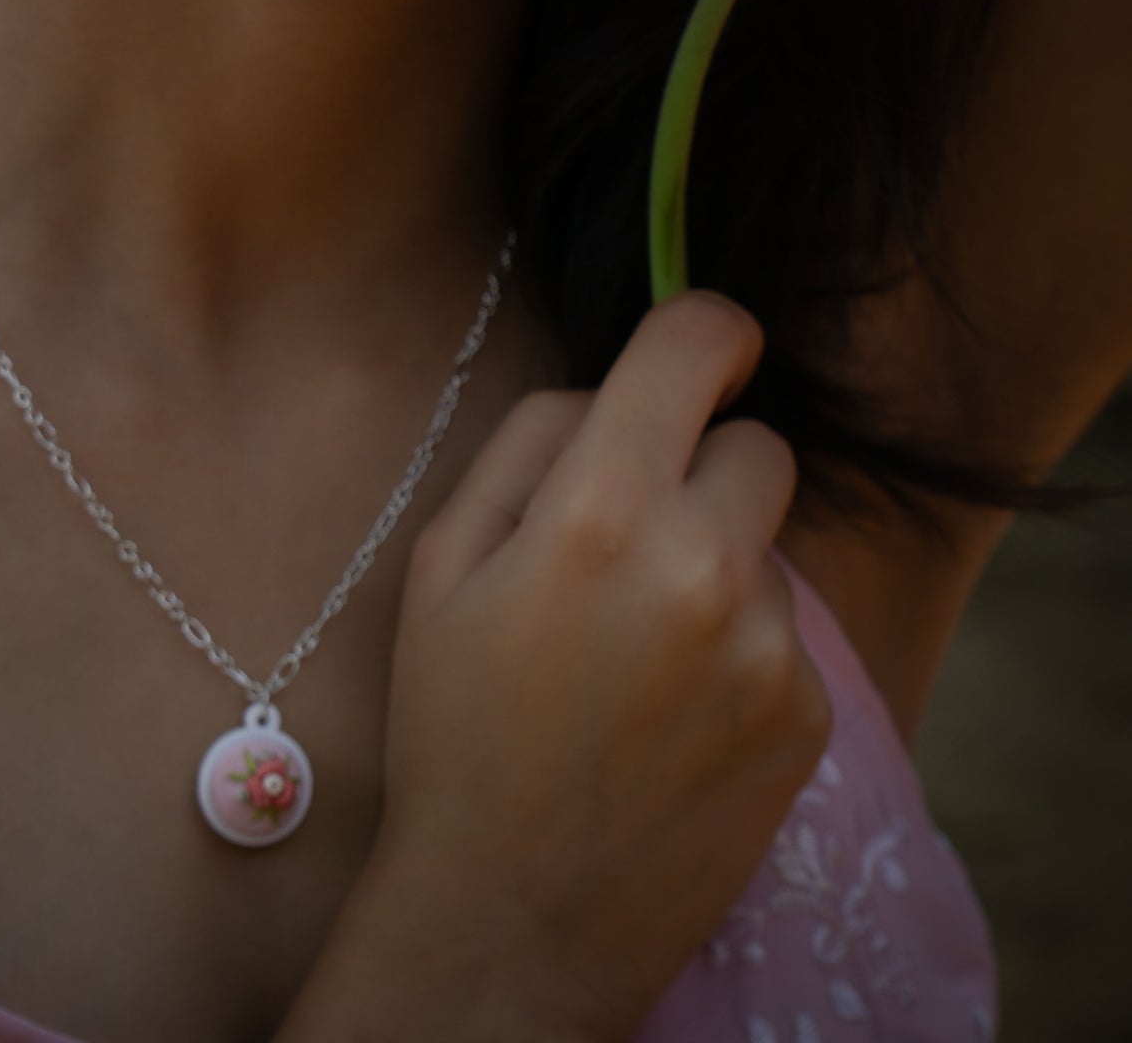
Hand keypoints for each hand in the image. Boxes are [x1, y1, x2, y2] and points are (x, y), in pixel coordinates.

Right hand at [350, 292, 830, 1041]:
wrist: (514, 916)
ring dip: (721, 570)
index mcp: (600, 509)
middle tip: (640, 537)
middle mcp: (703, 563)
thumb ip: (529, 441)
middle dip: (706, 467)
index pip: (697, 345)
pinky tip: (678, 715)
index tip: (709, 350)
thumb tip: (613, 387)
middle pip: (759, 445)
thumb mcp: (441, 562)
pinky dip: (743, 653)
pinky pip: (787, 634)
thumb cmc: (457, 725)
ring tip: (643, 658)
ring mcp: (768, 646)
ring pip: (769, 548)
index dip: (707, 331)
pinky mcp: (806, 715)